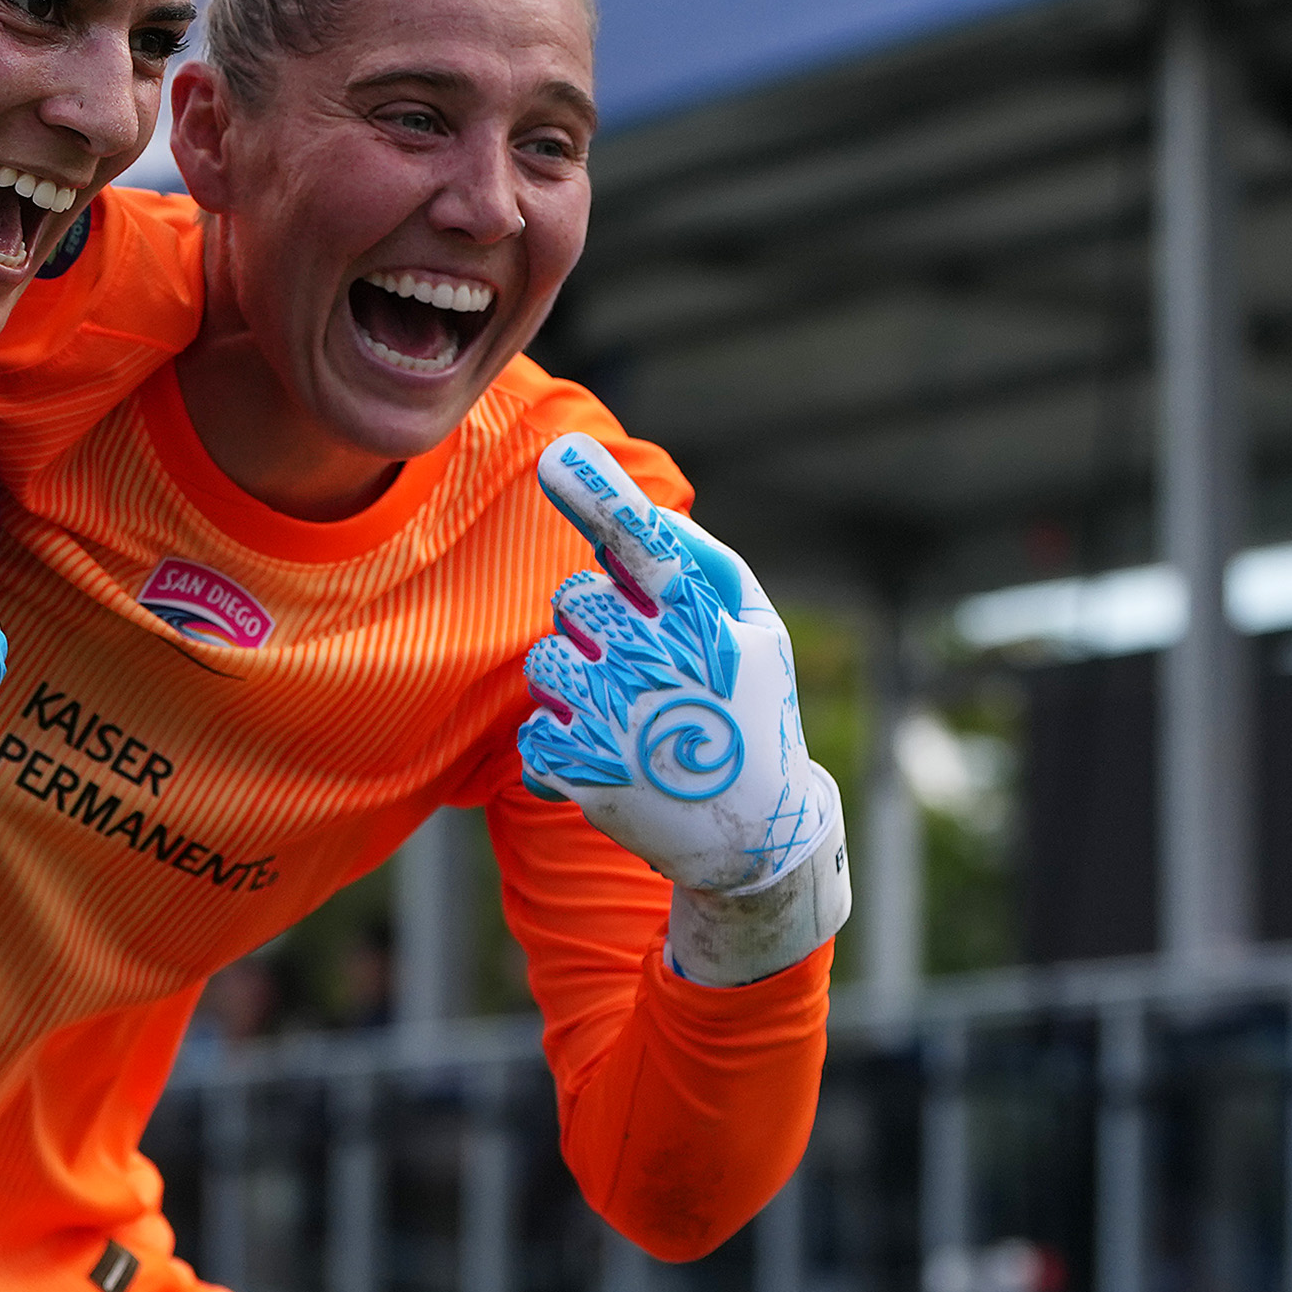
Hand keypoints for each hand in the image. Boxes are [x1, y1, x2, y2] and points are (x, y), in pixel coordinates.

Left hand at [515, 434, 839, 897]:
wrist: (754, 835)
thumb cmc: (755, 715)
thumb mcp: (759, 633)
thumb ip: (707, 566)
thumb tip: (642, 515)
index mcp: (700, 621)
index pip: (641, 543)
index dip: (597, 495)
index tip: (557, 456)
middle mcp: (651, 663)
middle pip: (573, 599)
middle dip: (595, 622)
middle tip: (640, 662)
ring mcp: (612, 720)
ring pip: (544, 662)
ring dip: (571, 680)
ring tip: (624, 712)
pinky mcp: (582, 772)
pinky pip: (532, 729)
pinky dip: (558, 741)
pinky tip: (605, 755)